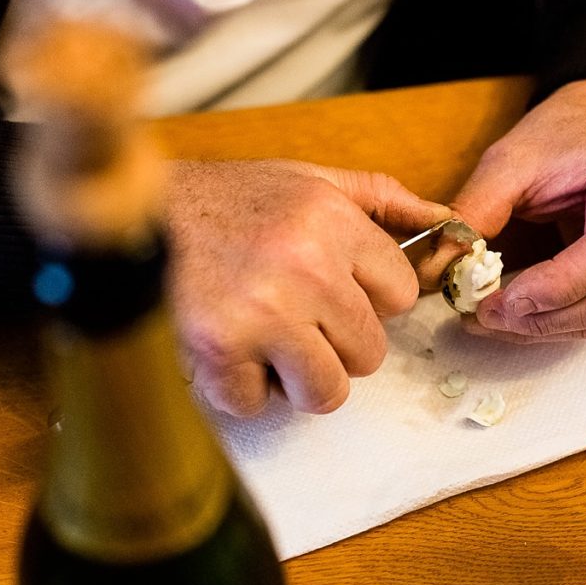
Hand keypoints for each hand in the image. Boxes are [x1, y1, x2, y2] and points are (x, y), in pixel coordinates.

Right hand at [165, 158, 451, 415]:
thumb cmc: (228, 201)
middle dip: (337, 343)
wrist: (135, 216)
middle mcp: (304, 267)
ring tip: (266, 339)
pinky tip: (227, 348)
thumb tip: (450, 224)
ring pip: (328, 391)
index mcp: (331, 221)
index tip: (335, 287)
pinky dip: (242, 387)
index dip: (368, 298)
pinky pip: (258, 404)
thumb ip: (382, 200)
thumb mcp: (309, 180)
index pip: (400, 295)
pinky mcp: (219, 351)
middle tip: (294, 315)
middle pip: (370, 352)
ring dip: (298, 377)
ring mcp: (262, 314)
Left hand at [421, 79, 585, 342]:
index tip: (496, 301)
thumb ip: (476, 211)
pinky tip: (515, 314)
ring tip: (488, 318)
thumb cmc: (566, 130)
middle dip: (540, 319)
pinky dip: (556, 320)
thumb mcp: (512, 158)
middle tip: (480, 316)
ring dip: (543, 328)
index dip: (553, 288)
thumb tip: (437, 268)